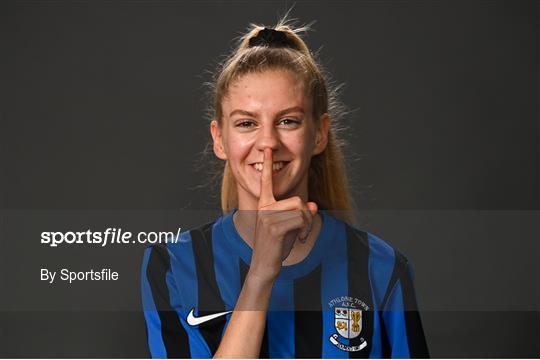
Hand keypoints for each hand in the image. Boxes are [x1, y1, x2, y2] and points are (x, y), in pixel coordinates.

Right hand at [248, 148, 317, 283]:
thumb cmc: (277, 245)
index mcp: (265, 204)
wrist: (264, 265)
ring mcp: (268, 216)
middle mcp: (264, 207)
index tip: (267, 150)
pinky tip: (300, 240)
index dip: (268, 165)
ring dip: (307, 224)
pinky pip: (300, 219)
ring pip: (300, 209)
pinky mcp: (273, 227)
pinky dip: (306, 230)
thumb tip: (312, 205)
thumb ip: (301, 213)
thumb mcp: (291, 226)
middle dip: (307, 216)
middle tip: (304, 230)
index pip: (266, 181)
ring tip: (302, 235)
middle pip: (297, 200)